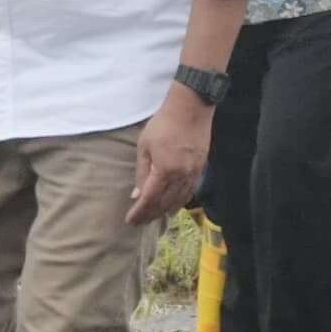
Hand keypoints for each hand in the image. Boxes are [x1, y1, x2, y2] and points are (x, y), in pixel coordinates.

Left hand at [130, 86, 211, 222]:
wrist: (191, 108)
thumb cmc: (163, 123)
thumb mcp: (144, 146)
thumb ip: (141, 173)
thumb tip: (136, 195)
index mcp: (165, 170)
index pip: (150, 199)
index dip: (140, 212)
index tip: (131, 221)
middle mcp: (181, 176)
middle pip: (165, 203)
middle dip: (151, 215)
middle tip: (140, 223)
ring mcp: (193, 173)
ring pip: (179, 200)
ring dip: (165, 211)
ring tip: (154, 217)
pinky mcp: (200, 168)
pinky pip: (190, 192)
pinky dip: (180, 202)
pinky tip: (173, 206)